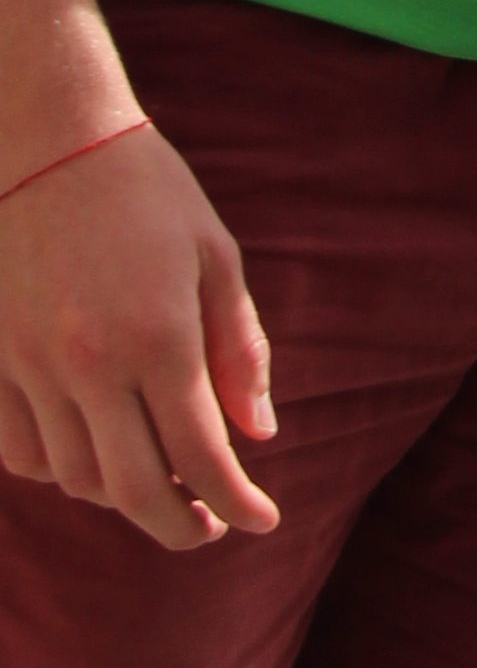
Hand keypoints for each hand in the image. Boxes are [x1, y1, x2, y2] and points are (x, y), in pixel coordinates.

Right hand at [0, 124, 279, 547]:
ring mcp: (29, 367)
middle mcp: (89, 364)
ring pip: (74, 478)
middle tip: (208, 528)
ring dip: (121, 498)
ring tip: (158, 486)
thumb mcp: (215, 258)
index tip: (261, 520)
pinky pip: (19, 452)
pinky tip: (91, 457)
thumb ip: (239, 351)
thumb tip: (257, 435)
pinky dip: (58, 472)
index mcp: (158, 337)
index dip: (235, 502)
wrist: (44, 140)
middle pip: (134, 489)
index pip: (201, 457)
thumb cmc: (146, 193)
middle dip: (179, 525)